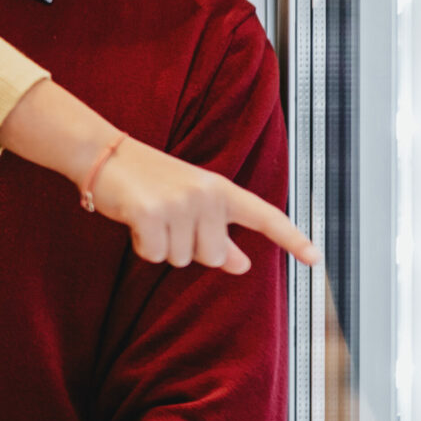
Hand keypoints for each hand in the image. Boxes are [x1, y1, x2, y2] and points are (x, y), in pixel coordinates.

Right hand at [0, 80, 317, 272]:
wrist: (105, 155)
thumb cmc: (149, 180)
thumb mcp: (191, 202)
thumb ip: (219, 234)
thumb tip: (242, 265)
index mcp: (221, 189)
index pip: (265, 216)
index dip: (292, 239)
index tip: (315, 259)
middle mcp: (207, 196)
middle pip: (214, 256)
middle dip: (189, 248)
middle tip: (169, 219)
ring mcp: (180, 204)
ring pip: (181, 259)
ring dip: (161, 246)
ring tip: (150, 216)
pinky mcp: (152, 214)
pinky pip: (155, 255)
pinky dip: (142, 246)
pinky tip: (136, 221)